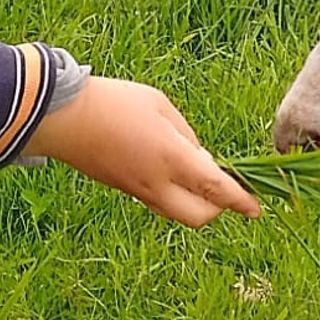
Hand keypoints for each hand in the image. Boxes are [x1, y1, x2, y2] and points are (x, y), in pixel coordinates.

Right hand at [21, 78, 260, 227]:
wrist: (62, 118)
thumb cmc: (114, 103)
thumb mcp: (159, 105)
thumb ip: (185, 134)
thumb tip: (197, 156)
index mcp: (171, 159)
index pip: (217, 189)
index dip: (241, 200)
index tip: (256, 208)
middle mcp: (157, 184)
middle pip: (199, 216)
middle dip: (218, 208)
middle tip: (221, 184)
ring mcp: (137, 191)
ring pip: (177, 212)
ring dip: (193, 200)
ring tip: (192, 170)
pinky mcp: (122, 189)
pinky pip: (157, 201)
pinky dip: (172, 193)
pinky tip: (167, 168)